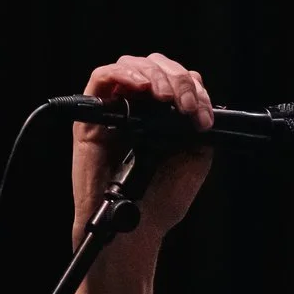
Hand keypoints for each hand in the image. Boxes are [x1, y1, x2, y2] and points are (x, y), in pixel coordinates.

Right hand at [72, 53, 215, 246]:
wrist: (137, 228)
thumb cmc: (160, 200)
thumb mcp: (194, 157)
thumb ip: (195, 126)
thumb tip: (199, 99)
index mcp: (161, 116)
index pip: (175, 79)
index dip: (192, 86)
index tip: (203, 113)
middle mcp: (136, 109)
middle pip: (154, 65)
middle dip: (177, 78)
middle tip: (187, 105)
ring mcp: (113, 112)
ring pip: (130, 65)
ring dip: (155, 74)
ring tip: (166, 97)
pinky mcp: (90, 119)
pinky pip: (100, 78)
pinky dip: (123, 74)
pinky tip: (143, 87)